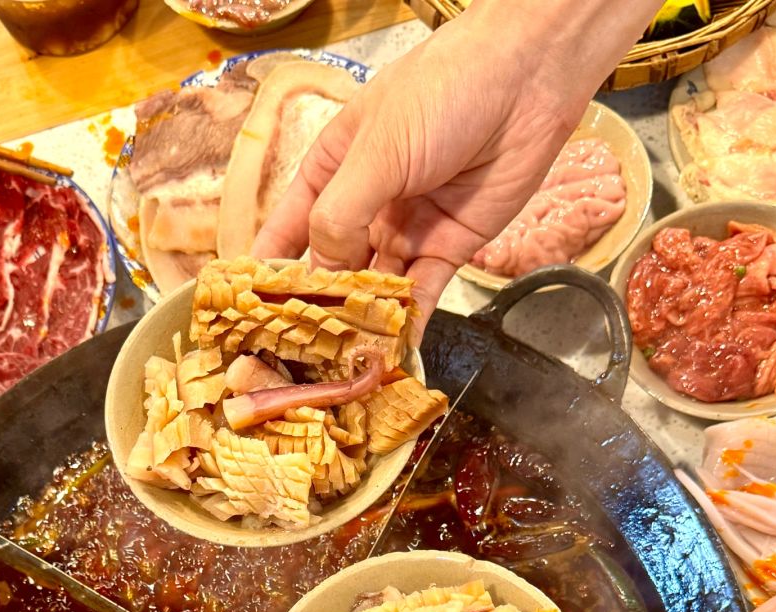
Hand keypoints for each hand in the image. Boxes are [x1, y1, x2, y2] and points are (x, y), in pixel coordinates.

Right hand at [254, 0, 660, 325]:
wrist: (527, 81)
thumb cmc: (441, 94)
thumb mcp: (374, 153)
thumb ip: (339, 216)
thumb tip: (321, 275)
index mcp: (331, 172)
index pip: (287, 230)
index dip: (267, 271)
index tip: (248, 315)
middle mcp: (363, 206)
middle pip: (330, 270)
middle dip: (317, 311)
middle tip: (300, 357)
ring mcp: (405, 230)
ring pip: (375, 289)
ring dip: (362, 325)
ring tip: (343, 366)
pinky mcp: (447, 250)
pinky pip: (422, 296)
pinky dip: (409, 325)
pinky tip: (392, 355)